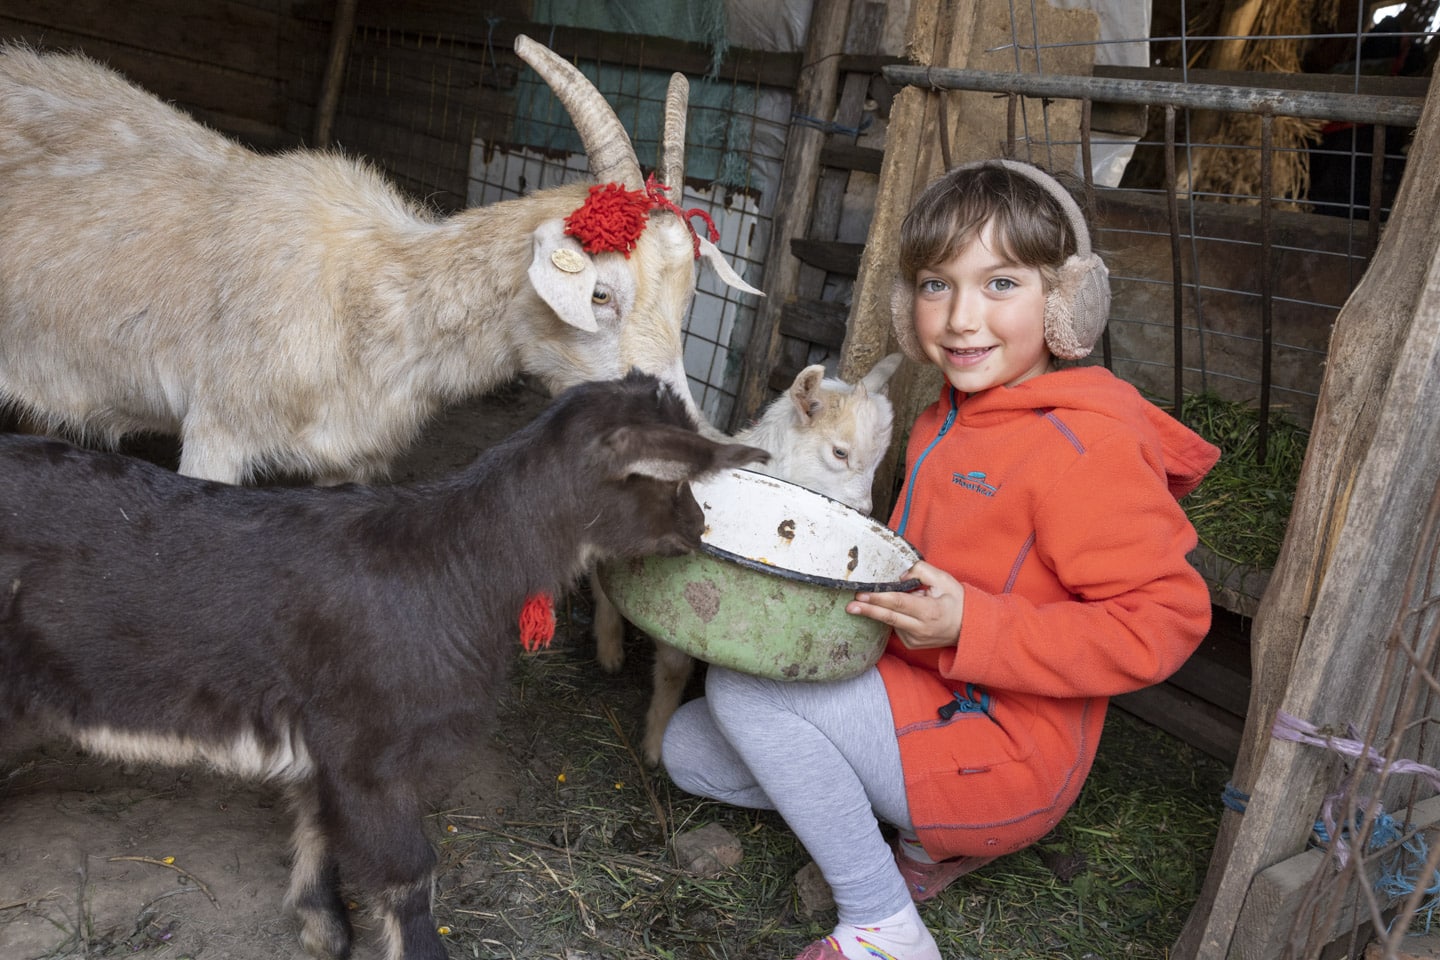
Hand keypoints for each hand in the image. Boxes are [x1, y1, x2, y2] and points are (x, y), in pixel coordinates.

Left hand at [847, 560, 963, 649]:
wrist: (969, 629)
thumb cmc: (957, 602)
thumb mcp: (945, 580)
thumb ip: (921, 571)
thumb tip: (899, 576)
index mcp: (929, 611)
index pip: (898, 603)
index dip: (878, 598)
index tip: (861, 595)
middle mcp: (921, 629)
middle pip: (888, 617)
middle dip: (867, 610)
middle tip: (849, 606)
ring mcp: (915, 640)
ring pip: (891, 622)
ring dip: (881, 611)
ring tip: (884, 602)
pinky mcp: (911, 644)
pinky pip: (897, 627)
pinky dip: (895, 617)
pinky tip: (903, 612)